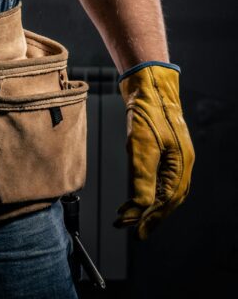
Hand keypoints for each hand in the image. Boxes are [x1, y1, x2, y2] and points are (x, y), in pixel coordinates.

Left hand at [114, 64, 193, 240]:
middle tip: (130, 229)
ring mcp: (176, 155)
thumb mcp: (142, 145)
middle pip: (169, 198)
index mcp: (182, 163)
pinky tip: (136, 194)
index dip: (150, 217)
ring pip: (165, 190)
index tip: (133, 230)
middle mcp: (182, 162)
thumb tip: (141, 207)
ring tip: (129, 216)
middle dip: (149, 216)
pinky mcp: (165, 148)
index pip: (167, 199)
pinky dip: (148, 189)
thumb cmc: (148, 110)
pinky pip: (160, 177)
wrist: (147, 82)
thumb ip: (142, 177)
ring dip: (148, 205)